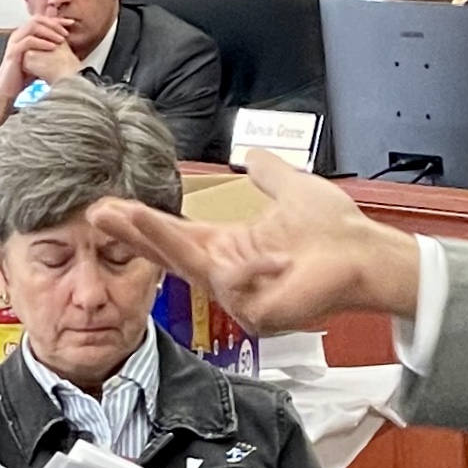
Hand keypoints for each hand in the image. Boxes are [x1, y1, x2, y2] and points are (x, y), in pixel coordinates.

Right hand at [0, 12, 76, 118]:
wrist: (8, 89)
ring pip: (32, 26)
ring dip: (49, 31)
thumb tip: (65, 43)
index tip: (71, 23)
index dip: (56, 19)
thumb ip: (48, 48)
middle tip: (66, 32)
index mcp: (24, 34)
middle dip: (54, 23)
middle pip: (37, 19)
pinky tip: (53, 47)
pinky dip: (42, 42)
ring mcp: (14, 42)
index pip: (41, 19)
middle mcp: (18, 35)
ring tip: (61, 39)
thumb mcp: (39, 58)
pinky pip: (28, 41)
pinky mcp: (13, 52)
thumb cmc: (24, 75)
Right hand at [89, 144, 424, 332]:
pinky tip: (273, 260)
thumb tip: (249, 154)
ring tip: (132, 215)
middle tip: (99, 213)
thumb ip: (267, 174)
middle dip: (133, 232)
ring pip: (190, 267)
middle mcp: (227, 275)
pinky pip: (236, 283)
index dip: (143, 223)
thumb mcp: (292, 189)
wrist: (368, 256)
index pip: (176, 236)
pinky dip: (251, 266)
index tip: (110, 206)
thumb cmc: (336, 234)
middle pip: (169, 255)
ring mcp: (240, 298)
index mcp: (229, 248)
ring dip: (160, 238)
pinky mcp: (258, 314)